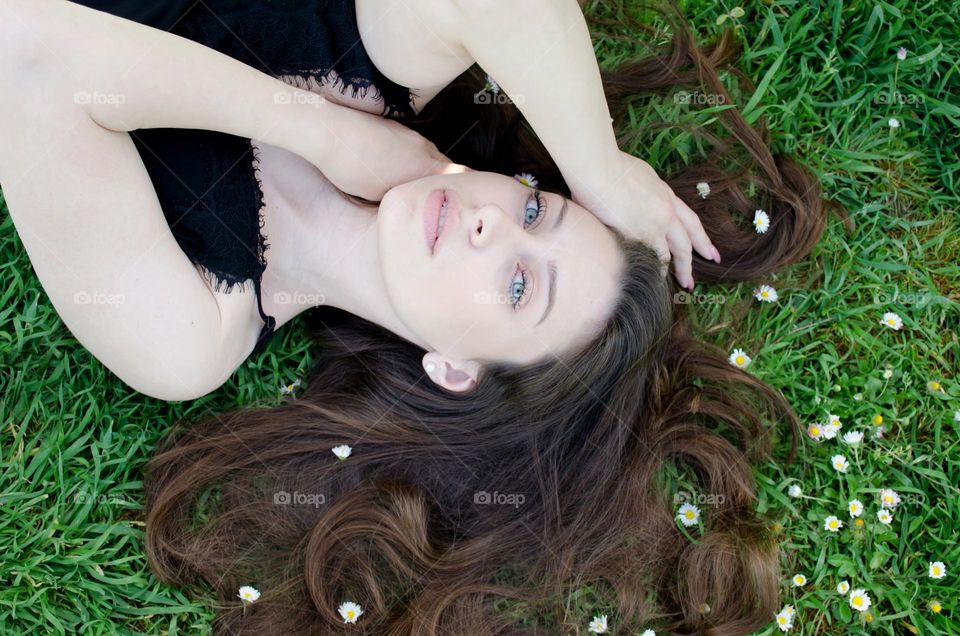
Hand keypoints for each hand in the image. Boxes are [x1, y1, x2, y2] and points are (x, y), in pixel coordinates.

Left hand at [311, 107, 461, 200]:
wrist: (329, 132)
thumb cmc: (353, 168)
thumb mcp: (381, 195)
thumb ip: (406, 196)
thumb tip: (414, 200)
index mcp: (425, 167)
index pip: (461, 176)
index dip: (465, 187)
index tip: (461, 199)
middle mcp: (424, 148)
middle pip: (445, 166)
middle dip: (444, 181)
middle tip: (437, 196)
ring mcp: (410, 134)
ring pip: (428, 154)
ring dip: (425, 168)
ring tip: (411, 183)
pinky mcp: (395, 126)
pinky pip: (412, 145)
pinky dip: (409, 156)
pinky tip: (392, 165)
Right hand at [571, 151, 719, 290]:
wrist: (598, 168)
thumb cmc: (611, 166)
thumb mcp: (641, 176)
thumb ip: (647, 192)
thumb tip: (639, 203)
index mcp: (667, 195)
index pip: (690, 222)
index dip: (702, 240)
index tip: (711, 254)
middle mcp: (666, 212)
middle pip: (686, 243)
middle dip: (691, 264)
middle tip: (692, 282)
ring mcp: (653, 225)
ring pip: (670, 254)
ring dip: (676, 270)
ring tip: (676, 284)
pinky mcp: (637, 235)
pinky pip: (650, 257)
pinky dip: (653, 270)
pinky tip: (651, 280)